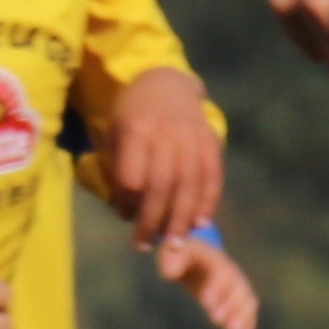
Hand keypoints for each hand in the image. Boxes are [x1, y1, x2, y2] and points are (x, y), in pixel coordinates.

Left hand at [94, 65, 222, 241]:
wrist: (166, 83)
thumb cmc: (133, 115)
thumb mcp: (115, 133)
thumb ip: (118, 169)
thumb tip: (127, 212)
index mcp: (137, 129)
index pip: (133, 175)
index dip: (128, 201)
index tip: (125, 217)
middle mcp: (167, 133)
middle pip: (163, 185)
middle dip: (153, 221)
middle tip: (144, 245)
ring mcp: (193, 136)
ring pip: (190, 184)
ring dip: (182, 219)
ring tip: (174, 244)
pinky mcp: (211, 141)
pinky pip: (213, 176)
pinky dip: (208, 202)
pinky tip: (201, 222)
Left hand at [157, 229, 259, 328]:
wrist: (195, 256)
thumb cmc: (180, 254)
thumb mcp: (172, 251)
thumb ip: (170, 258)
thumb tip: (170, 273)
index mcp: (215, 259)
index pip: (221, 272)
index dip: (217, 288)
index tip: (207, 304)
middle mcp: (231, 271)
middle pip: (238, 288)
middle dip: (231, 306)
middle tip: (220, 322)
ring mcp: (236, 285)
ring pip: (247, 301)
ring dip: (243, 319)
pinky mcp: (237, 298)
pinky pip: (247, 311)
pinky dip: (246, 325)